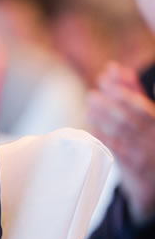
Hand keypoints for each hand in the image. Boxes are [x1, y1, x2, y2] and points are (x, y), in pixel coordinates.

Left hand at [88, 62, 154, 222]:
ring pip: (122, 135)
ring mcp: (146, 155)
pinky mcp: (134, 170)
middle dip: (110, 106)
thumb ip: (133, 90)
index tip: (105, 80)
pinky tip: (92, 127)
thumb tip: (114, 68)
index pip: (143, 107)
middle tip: (92, 95)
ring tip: (89, 108)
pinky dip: (103, 138)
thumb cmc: (149, 136)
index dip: (125, 92)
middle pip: (130, 120)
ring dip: (102, 119)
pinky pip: (115, 152)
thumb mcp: (147, 113)